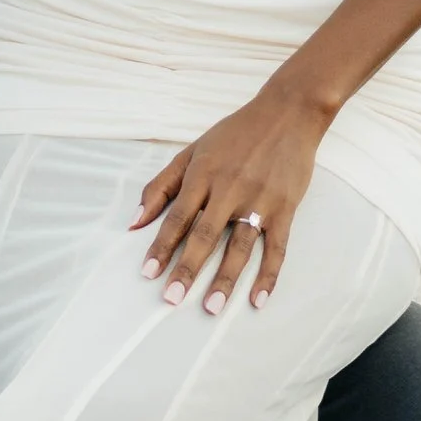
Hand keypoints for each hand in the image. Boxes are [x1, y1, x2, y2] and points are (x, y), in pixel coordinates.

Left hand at [132, 88, 330, 313]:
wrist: (287, 113)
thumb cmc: (235, 134)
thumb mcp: (192, 151)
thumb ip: (161, 185)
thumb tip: (134, 221)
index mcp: (203, 175)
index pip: (177, 217)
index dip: (161, 246)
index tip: (148, 273)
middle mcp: (229, 190)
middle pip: (205, 235)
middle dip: (187, 269)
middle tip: (172, 299)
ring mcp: (259, 201)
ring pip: (239, 246)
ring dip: (225, 278)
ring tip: (212, 307)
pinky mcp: (285, 209)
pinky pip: (277, 248)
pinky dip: (268, 275)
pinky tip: (258, 298)